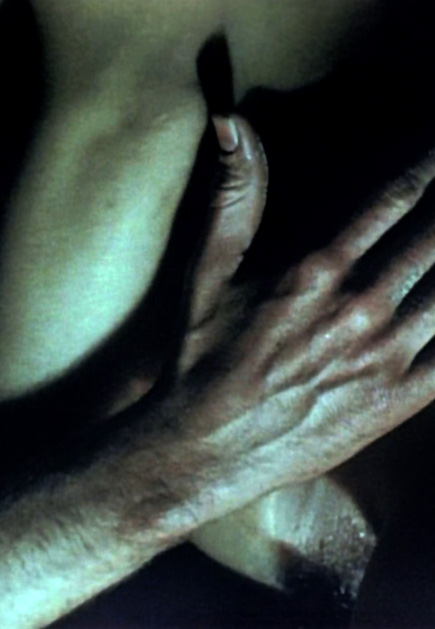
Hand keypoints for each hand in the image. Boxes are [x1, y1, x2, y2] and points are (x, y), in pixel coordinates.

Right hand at [164, 115, 434, 511]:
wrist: (204, 448)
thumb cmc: (200, 358)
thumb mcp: (206, 274)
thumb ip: (231, 197)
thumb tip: (230, 123)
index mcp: (317, 269)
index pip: (394, 198)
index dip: (429, 164)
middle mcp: (360, 306)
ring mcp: (384, 356)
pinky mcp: (396, 402)